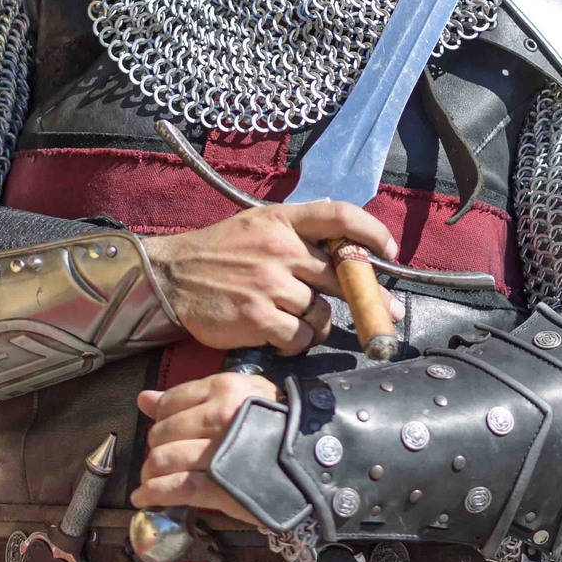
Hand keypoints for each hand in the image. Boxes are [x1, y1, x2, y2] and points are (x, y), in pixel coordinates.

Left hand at [131, 373, 278, 524]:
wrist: (314, 459)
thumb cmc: (276, 424)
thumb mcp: (239, 396)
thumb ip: (191, 397)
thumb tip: (144, 398)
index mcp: (224, 389)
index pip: (169, 403)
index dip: (159, 420)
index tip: (164, 433)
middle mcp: (220, 417)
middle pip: (162, 433)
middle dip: (154, 449)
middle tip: (159, 461)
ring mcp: (221, 453)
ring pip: (164, 460)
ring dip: (151, 473)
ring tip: (152, 480)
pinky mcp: (223, 487)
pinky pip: (177, 488)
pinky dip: (154, 494)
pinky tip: (145, 498)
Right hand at [145, 201, 395, 355]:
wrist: (172, 278)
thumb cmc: (220, 253)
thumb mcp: (259, 225)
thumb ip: (299, 231)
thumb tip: (346, 243)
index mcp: (283, 221)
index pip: (340, 217)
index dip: (372, 232)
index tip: (390, 252)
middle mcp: (280, 249)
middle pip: (343, 275)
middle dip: (368, 298)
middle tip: (384, 314)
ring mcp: (269, 284)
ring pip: (322, 313)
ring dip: (319, 324)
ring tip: (299, 323)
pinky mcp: (258, 318)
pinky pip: (300, 338)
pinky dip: (298, 344)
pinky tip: (284, 338)